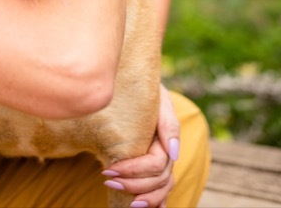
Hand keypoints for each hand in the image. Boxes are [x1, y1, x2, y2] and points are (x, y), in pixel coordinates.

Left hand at [102, 84, 179, 207]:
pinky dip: (156, 202)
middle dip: (133, 184)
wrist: (139, 83)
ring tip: (126, 203)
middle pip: (159, 181)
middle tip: (107, 180)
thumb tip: (173, 153)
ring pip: (162, 189)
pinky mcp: (156, 166)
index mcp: (168, 138)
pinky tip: (142, 207)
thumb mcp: (158, 98)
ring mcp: (164, 161)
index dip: (133, 170)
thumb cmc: (146, 90)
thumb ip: (167, 123)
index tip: (108, 170)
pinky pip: (162, 190)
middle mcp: (168, 153)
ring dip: (145, 199)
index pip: (156, 165)